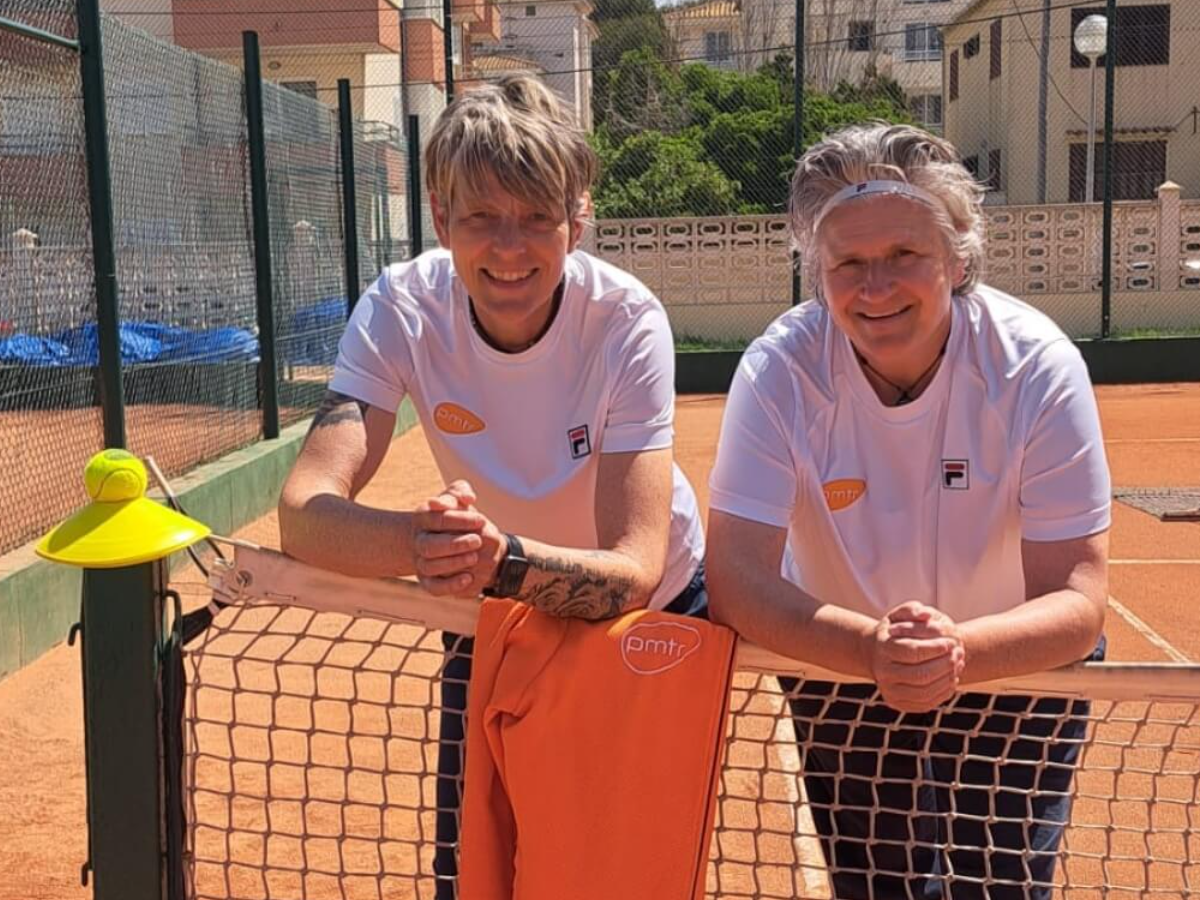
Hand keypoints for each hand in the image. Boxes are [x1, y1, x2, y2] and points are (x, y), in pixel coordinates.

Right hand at [412, 481, 505, 596]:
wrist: (455, 540)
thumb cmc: (457, 516)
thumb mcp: (457, 498)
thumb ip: (460, 491)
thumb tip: (468, 498)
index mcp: (423, 518)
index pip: (435, 519)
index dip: (458, 520)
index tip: (481, 520)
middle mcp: (419, 541)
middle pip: (429, 546)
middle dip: (455, 544)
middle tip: (478, 541)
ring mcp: (421, 562)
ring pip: (430, 567)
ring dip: (453, 563)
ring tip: (474, 557)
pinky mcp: (428, 581)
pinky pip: (434, 587)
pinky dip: (451, 585)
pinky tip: (468, 578)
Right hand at [868, 601, 964, 712]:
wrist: (876, 654)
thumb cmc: (893, 632)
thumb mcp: (898, 615)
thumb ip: (912, 609)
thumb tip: (926, 615)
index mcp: (882, 650)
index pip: (912, 651)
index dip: (935, 648)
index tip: (951, 641)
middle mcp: (883, 673)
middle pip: (920, 675)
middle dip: (944, 665)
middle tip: (959, 653)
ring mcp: (890, 692)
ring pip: (925, 692)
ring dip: (947, 678)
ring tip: (958, 663)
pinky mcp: (900, 704)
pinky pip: (926, 703)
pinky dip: (943, 691)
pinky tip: (952, 677)